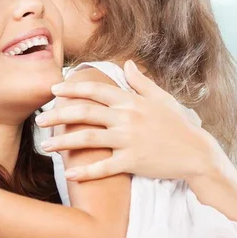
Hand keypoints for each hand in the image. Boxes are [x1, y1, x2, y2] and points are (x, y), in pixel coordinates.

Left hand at [37, 60, 225, 181]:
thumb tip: (126, 63)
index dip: (72, 89)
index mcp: (130, 101)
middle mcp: (127, 118)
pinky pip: (104, 167)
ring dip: (63, 142)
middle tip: (39, 120)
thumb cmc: (178, 124)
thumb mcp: (161, 98)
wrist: (197, 153)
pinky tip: (69, 174)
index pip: (95, 90)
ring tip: (45, 146)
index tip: (54, 90)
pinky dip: (86, 172)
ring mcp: (129, 140)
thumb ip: (140, 81)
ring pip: (88, 139)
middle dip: (58, 115)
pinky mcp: (133, 162)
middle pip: (84, 113)